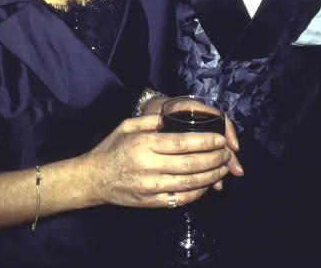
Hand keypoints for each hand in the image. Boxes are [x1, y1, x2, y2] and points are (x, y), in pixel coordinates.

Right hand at [83, 114, 231, 208]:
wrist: (94, 179)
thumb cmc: (111, 148)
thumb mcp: (127, 126)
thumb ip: (151, 121)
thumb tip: (174, 117)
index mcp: (145, 144)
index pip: (182, 143)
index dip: (205, 142)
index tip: (220, 139)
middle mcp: (150, 166)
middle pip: (190, 164)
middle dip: (214, 158)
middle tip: (226, 153)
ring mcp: (151, 187)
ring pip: (189, 183)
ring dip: (211, 176)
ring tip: (223, 168)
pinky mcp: (152, 203)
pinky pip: (181, 199)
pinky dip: (198, 192)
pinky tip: (207, 184)